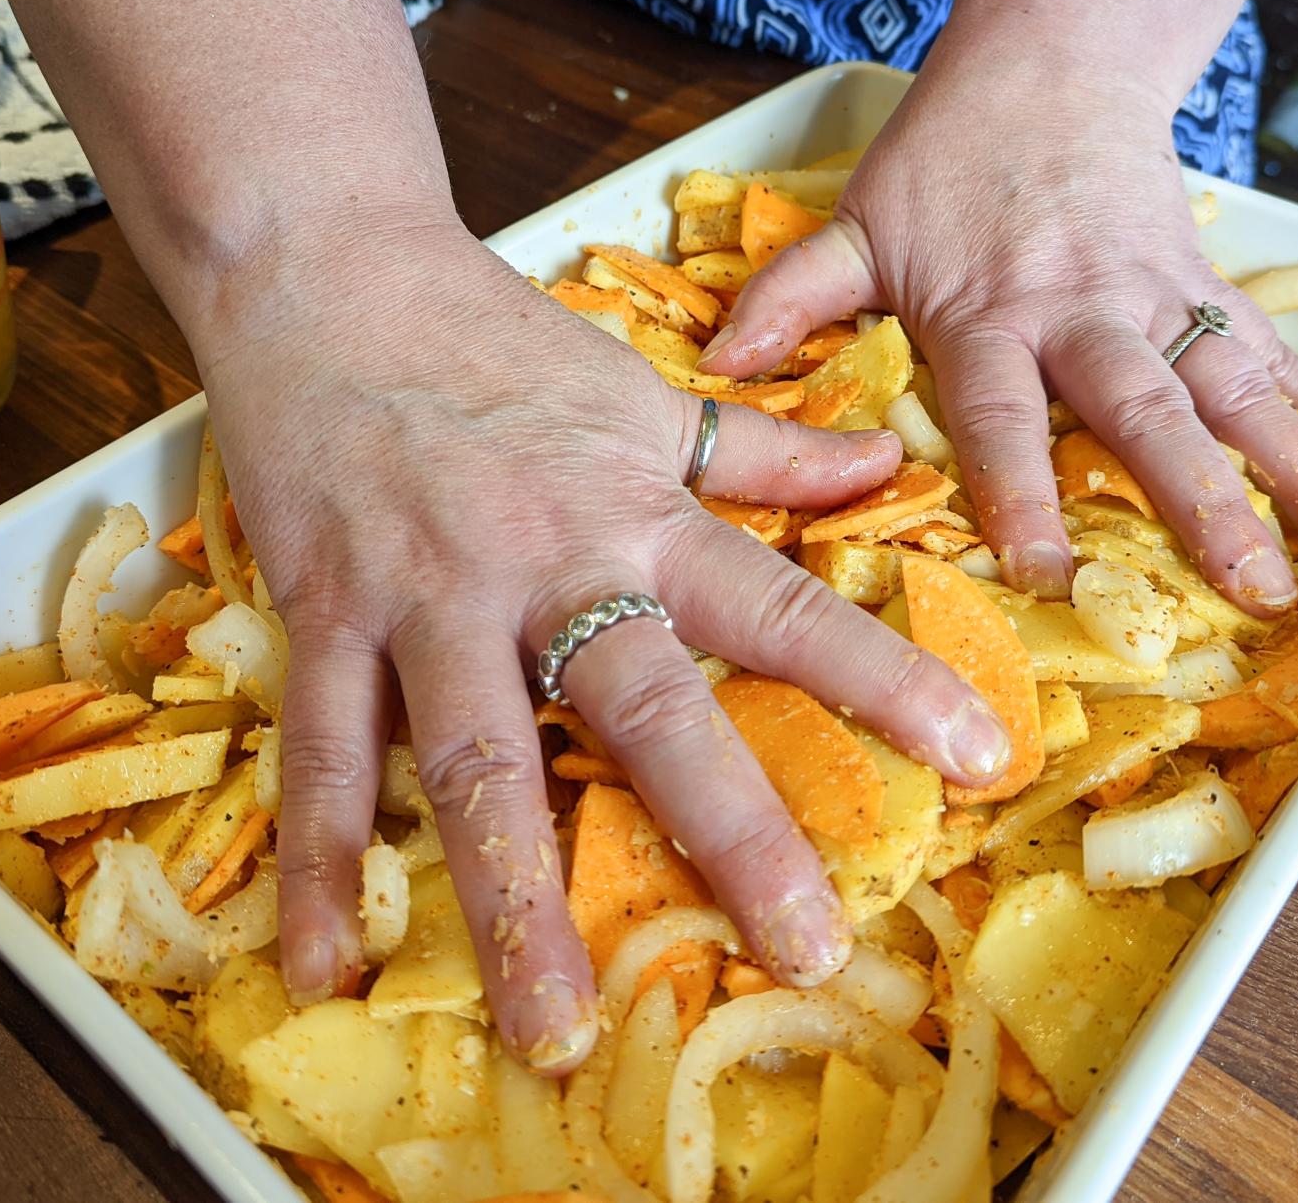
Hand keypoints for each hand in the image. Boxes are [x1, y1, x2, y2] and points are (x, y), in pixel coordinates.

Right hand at [199, 222, 1011, 1071]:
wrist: (326, 270)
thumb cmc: (492, 333)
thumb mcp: (642, 388)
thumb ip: (763, 446)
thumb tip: (887, 470)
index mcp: (639, 506)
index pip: (783, 603)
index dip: (885, 680)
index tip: (977, 758)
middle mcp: (546, 561)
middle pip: (647, 709)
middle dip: (732, 829)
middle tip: (803, 949)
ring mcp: (430, 596)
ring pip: (480, 761)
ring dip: (516, 902)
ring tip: (553, 1026)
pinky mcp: (326, 613)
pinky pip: (325, 750)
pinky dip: (320, 858)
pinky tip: (325, 957)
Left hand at [701, 40, 1297, 615]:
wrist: (1051, 53)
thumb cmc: (945, 158)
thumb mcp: (856, 222)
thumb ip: (792, 299)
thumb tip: (715, 371)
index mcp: (989, 314)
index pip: (1005, 416)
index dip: (1023, 492)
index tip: (1046, 571)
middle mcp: (1084, 314)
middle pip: (1148, 413)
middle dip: (1203, 501)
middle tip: (1251, 588)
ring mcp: (1159, 298)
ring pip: (1234, 388)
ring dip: (1294, 466)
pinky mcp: (1206, 282)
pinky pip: (1273, 350)